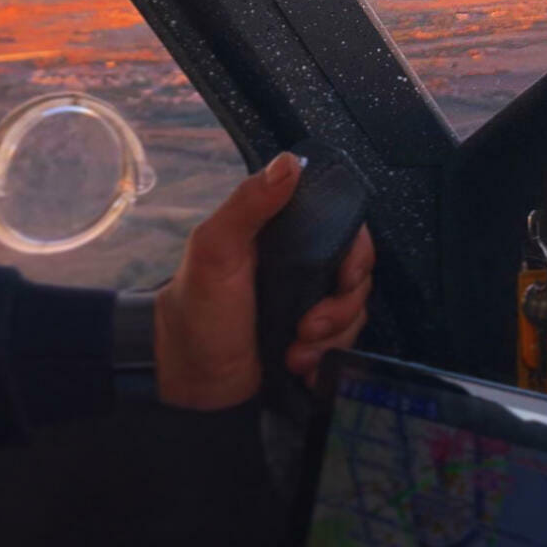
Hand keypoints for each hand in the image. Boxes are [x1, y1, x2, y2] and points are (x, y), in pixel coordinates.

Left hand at [153, 151, 375, 409]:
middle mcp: (299, 264)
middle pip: (355, 272)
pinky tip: (300, 365)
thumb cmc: (196, 310)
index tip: (345, 275)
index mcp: (279, 233)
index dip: (354, 250)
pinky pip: (343, 342)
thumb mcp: (215, 250)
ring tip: (296, 350)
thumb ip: (247, 204)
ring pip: (353, 310)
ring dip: (332, 336)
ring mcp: (308, 303)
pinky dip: (327, 357)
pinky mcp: (311, 339)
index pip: (340, 225)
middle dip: (342, 305)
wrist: (191, 383)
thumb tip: (289, 163)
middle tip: (309, 324)